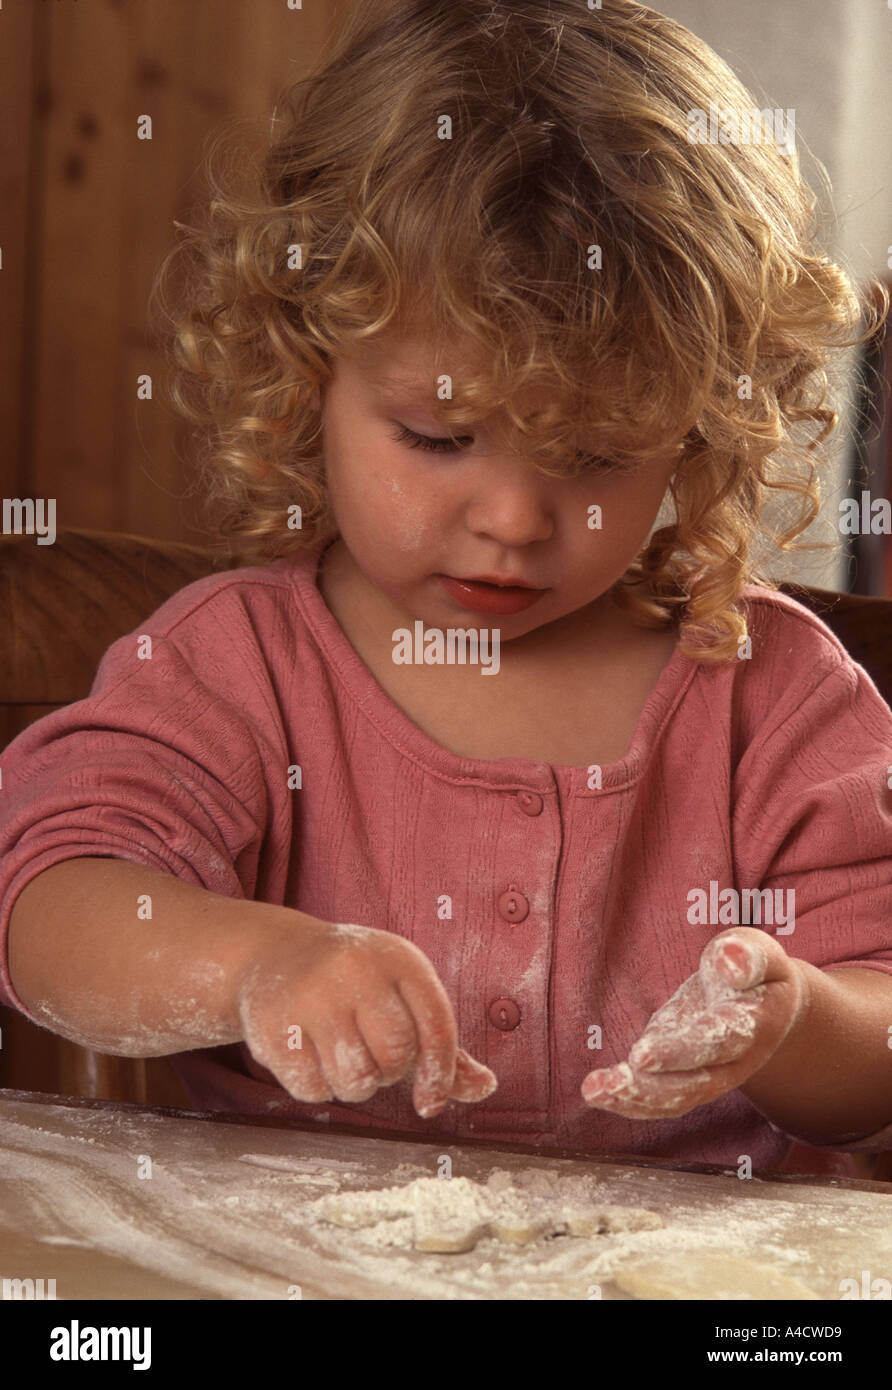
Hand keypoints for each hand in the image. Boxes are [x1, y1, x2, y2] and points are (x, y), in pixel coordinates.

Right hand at [236, 917, 496, 1117]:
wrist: (277, 954)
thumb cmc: (355, 982)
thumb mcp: (402, 993)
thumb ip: (443, 1043)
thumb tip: (486, 1088)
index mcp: (396, 958)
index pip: (435, 1027)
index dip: (440, 1073)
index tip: (430, 1100)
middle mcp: (353, 970)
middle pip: (395, 1058)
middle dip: (389, 1072)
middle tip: (371, 1051)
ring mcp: (309, 996)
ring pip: (355, 1081)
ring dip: (355, 1084)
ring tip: (342, 1052)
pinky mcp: (272, 1027)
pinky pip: (313, 1090)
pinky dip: (318, 1087)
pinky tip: (310, 1054)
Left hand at [580, 927, 808, 1118]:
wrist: (767, 1004)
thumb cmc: (757, 970)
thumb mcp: (760, 952)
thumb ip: (749, 956)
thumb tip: (730, 959)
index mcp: (753, 1025)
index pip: (716, 1042)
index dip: (681, 1051)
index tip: (641, 1055)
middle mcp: (733, 1062)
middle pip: (694, 1083)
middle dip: (651, 1087)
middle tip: (612, 1081)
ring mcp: (708, 1075)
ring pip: (675, 1099)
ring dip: (634, 1099)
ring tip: (594, 1091)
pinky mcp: (684, 1076)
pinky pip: (661, 1099)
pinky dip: (630, 1101)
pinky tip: (599, 1094)